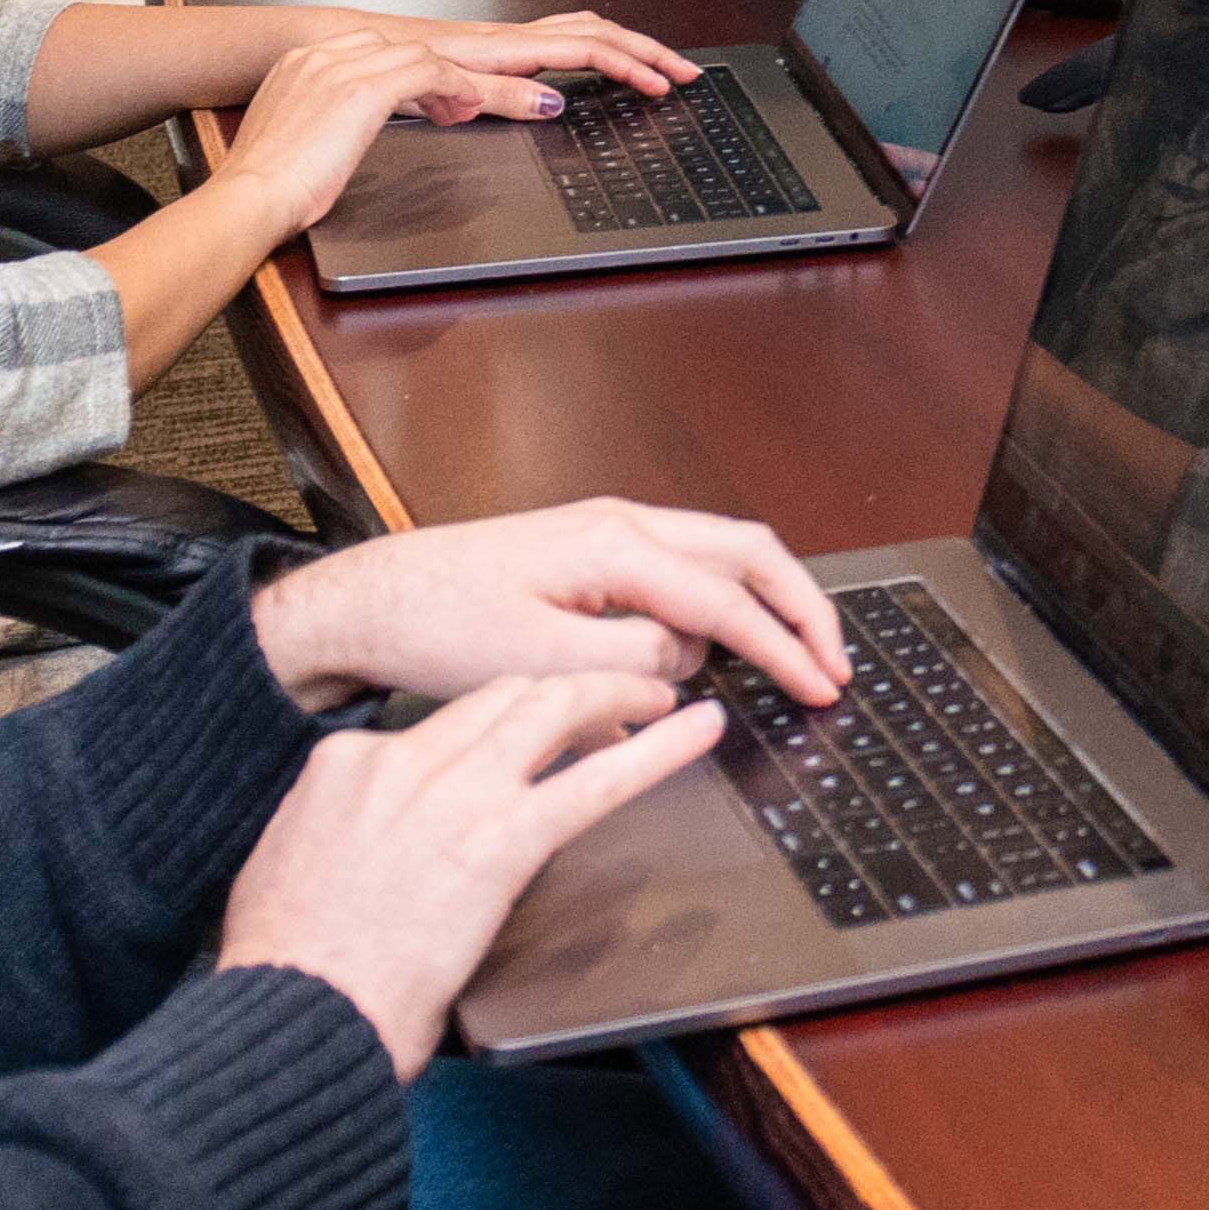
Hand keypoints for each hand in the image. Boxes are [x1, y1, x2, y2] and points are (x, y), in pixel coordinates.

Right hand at [216, 27, 480, 234]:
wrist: (252, 195)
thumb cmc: (264, 184)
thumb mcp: (287, 134)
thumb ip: (314, 116)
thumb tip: (338, 130)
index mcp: (295, 63)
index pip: (364, 46)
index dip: (398, 66)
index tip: (418, 90)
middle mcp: (318, 57)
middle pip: (393, 45)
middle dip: (427, 70)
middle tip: (449, 101)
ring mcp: (341, 70)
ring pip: (416, 54)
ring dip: (447, 79)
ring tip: (462, 107)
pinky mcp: (364, 92)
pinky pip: (425, 72)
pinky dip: (452, 84)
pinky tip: (462, 105)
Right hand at [216, 673, 724, 1074]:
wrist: (292, 1011)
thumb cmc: (286, 970)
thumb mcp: (290, 871)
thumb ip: (343, 837)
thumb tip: (373, 845)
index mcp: (344, 766)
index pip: (434, 724)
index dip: (486, 727)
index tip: (511, 739)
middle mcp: (401, 762)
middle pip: (500, 697)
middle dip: (558, 689)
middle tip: (605, 692)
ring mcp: (455, 794)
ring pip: (551, 709)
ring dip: (612, 693)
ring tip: (655, 693)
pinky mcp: (502, 839)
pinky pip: (595, 781)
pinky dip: (657, 751)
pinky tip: (697, 732)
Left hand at [255, 497, 842, 714]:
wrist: (373, 599)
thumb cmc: (438, 625)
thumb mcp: (536, 662)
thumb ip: (627, 662)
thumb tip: (685, 664)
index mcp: (615, 546)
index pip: (728, 599)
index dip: (784, 648)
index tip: (821, 687)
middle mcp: (623, 522)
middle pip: (749, 551)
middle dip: (803, 606)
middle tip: (836, 663)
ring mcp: (610, 529)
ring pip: (722, 554)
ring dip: (766, 602)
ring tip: (794, 657)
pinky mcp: (594, 550)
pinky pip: (684, 568)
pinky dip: (722, 603)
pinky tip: (721, 647)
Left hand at [394, 9, 699, 119]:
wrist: (341, 47)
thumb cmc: (382, 65)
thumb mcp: (439, 89)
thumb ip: (495, 95)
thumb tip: (551, 103)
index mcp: (503, 46)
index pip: (588, 49)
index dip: (632, 66)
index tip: (663, 85)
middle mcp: (507, 37)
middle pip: (597, 31)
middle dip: (646, 50)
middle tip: (684, 72)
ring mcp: (499, 40)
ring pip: (578, 29)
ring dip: (623, 44)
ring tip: (653, 63)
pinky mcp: (487, 49)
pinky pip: (553, 38)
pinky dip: (588, 45)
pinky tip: (591, 62)